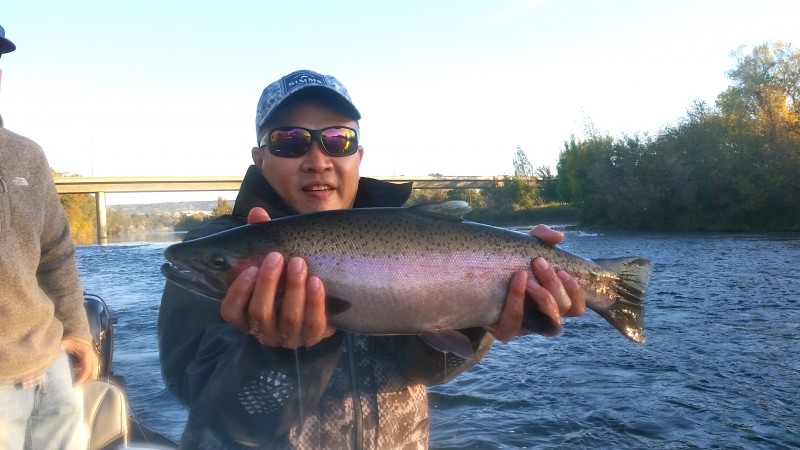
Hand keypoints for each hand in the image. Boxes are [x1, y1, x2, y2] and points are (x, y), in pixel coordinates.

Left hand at [61, 336, 98, 384]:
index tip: (74, 386)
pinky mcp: (93, 359)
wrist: (77, 332)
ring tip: (76, 380)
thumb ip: (59, 350)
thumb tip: (52, 358)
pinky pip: (92, 369)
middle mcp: (93, 357)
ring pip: (94, 372)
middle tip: (75, 385)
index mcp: (87, 354)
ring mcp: (94, 358)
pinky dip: (86, 374)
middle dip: (85, 381)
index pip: (87, 370)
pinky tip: (77, 374)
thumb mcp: (64, 343)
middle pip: (93, 373)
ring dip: (86, 377)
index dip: (81, 379)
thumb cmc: (70, 339)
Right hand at [220, 207, 335, 348]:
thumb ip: (263, 238)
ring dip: (294, 289)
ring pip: (288, 319)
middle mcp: (264, 331)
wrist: (324, 297)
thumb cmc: (289, 276)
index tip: (250, 266)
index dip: (238, 291)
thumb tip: (257, 213)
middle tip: (278, 256)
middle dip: (268, 283)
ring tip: (300, 263)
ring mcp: (289, 338)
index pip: (230, 311)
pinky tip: (316, 282)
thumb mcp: (275, 259)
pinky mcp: (313, 337)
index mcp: (246, 314)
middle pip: (260, 313)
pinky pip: (314, 324)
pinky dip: (314, 302)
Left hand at [487, 225, 585, 342]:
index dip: (575, 291)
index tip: (562, 270)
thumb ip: (540, 238)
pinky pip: (515, 323)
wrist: (473, 280)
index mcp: (553, 302)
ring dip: (544, 298)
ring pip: (550, 323)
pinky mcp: (506, 331)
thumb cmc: (506, 265)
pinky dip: (517, 301)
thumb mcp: (523, 248)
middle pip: (564, 309)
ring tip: (527, 276)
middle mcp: (544, 318)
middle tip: (539, 262)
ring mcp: (526, 328)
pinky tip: (515, 282)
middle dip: (554, 284)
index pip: (577, 307)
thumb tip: (559, 236)